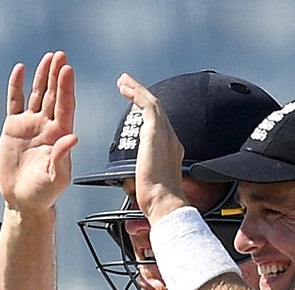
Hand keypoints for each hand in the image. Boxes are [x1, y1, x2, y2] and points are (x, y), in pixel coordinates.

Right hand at [0, 52, 78, 213]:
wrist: (22, 201)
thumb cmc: (43, 193)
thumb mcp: (56, 178)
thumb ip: (62, 157)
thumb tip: (71, 138)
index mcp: (60, 134)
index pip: (65, 106)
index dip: (66, 88)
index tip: (67, 70)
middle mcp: (47, 125)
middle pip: (54, 95)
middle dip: (57, 76)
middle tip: (60, 55)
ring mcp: (31, 124)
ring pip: (38, 94)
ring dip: (43, 76)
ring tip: (48, 58)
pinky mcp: (14, 127)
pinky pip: (15, 102)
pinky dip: (17, 86)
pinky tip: (20, 70)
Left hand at [115, 74, 187, 221]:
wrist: (165, 202)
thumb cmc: (157, 200)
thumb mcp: (150, 182)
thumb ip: (145, 175)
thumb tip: (136, 183)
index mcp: (170, 148)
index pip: (158, 123)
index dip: (147, 111)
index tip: (135, 105)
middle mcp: (170, 137)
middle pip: (156, 107)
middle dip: (141, 94)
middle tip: (127, 84)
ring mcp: (165, 133)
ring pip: (151, 102)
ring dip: (137, 89)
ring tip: (123, 81)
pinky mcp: (156, 132)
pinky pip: (147, 105)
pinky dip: (136, 94)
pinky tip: (125, 88)